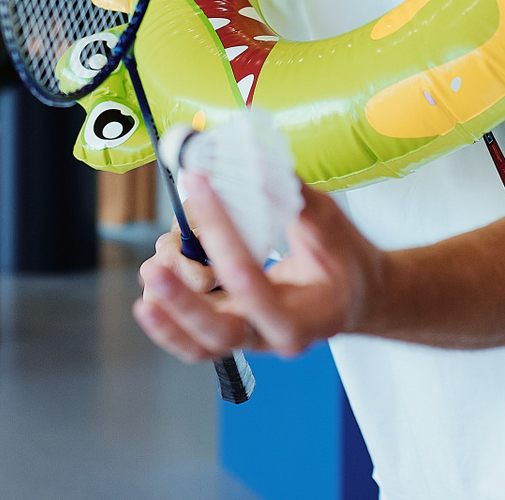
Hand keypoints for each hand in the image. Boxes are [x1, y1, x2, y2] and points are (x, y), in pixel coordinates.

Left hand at [133, 173, 381, 361]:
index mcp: (306, 315)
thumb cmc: (344, 259)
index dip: (221, 232)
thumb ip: (291, 196)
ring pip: (203, 343)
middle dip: (184, 302)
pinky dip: (169, 327)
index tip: (198, 186)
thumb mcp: (330, 223)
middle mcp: (275, 337)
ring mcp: (253, 340)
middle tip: (153, 267)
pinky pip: (197, 344)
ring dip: (169, 315)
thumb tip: (253, 159)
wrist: (356, 296)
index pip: (252, 279)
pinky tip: (148, 302)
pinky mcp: (236, 335)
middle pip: (222, 332)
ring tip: (148, 272)